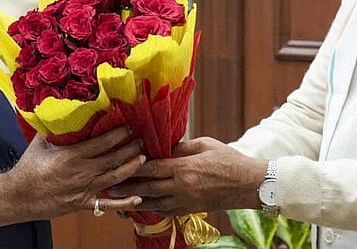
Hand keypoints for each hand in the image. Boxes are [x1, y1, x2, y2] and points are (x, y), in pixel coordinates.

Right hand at [0, 126, 145, 225]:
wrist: (19, 196)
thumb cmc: (28, 169)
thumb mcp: (40, 143)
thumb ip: (53, 128)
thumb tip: (59, 109)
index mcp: (72, 156)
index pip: (101, 143)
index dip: (117, 134)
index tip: (127, 127)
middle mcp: (81, 173)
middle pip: (113, 159)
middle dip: (129, 148)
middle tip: (140, 140)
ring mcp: (84, 189)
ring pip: (115, 178)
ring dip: (131, 168)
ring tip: (143, 158)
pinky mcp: (83, 203)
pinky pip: (107, 204)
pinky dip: (124, 202)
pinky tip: (138, 198)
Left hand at [107, 137, 266, 216]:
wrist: (247, 184)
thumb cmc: (228, 160)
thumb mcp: (204, 145)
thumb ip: (181, 147)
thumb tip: (163, 146)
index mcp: (184, 168)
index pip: (152, 168)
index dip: (133, 167)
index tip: (119, 164)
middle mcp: (181, 187)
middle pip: (147, 188)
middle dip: (126, 188)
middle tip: (108, 187)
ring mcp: (185, 201)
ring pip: (152, 204)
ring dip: (134, 201)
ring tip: (117, 200)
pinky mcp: (189, 210)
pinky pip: (164, 211)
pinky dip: (150, 209)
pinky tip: (140, 206)